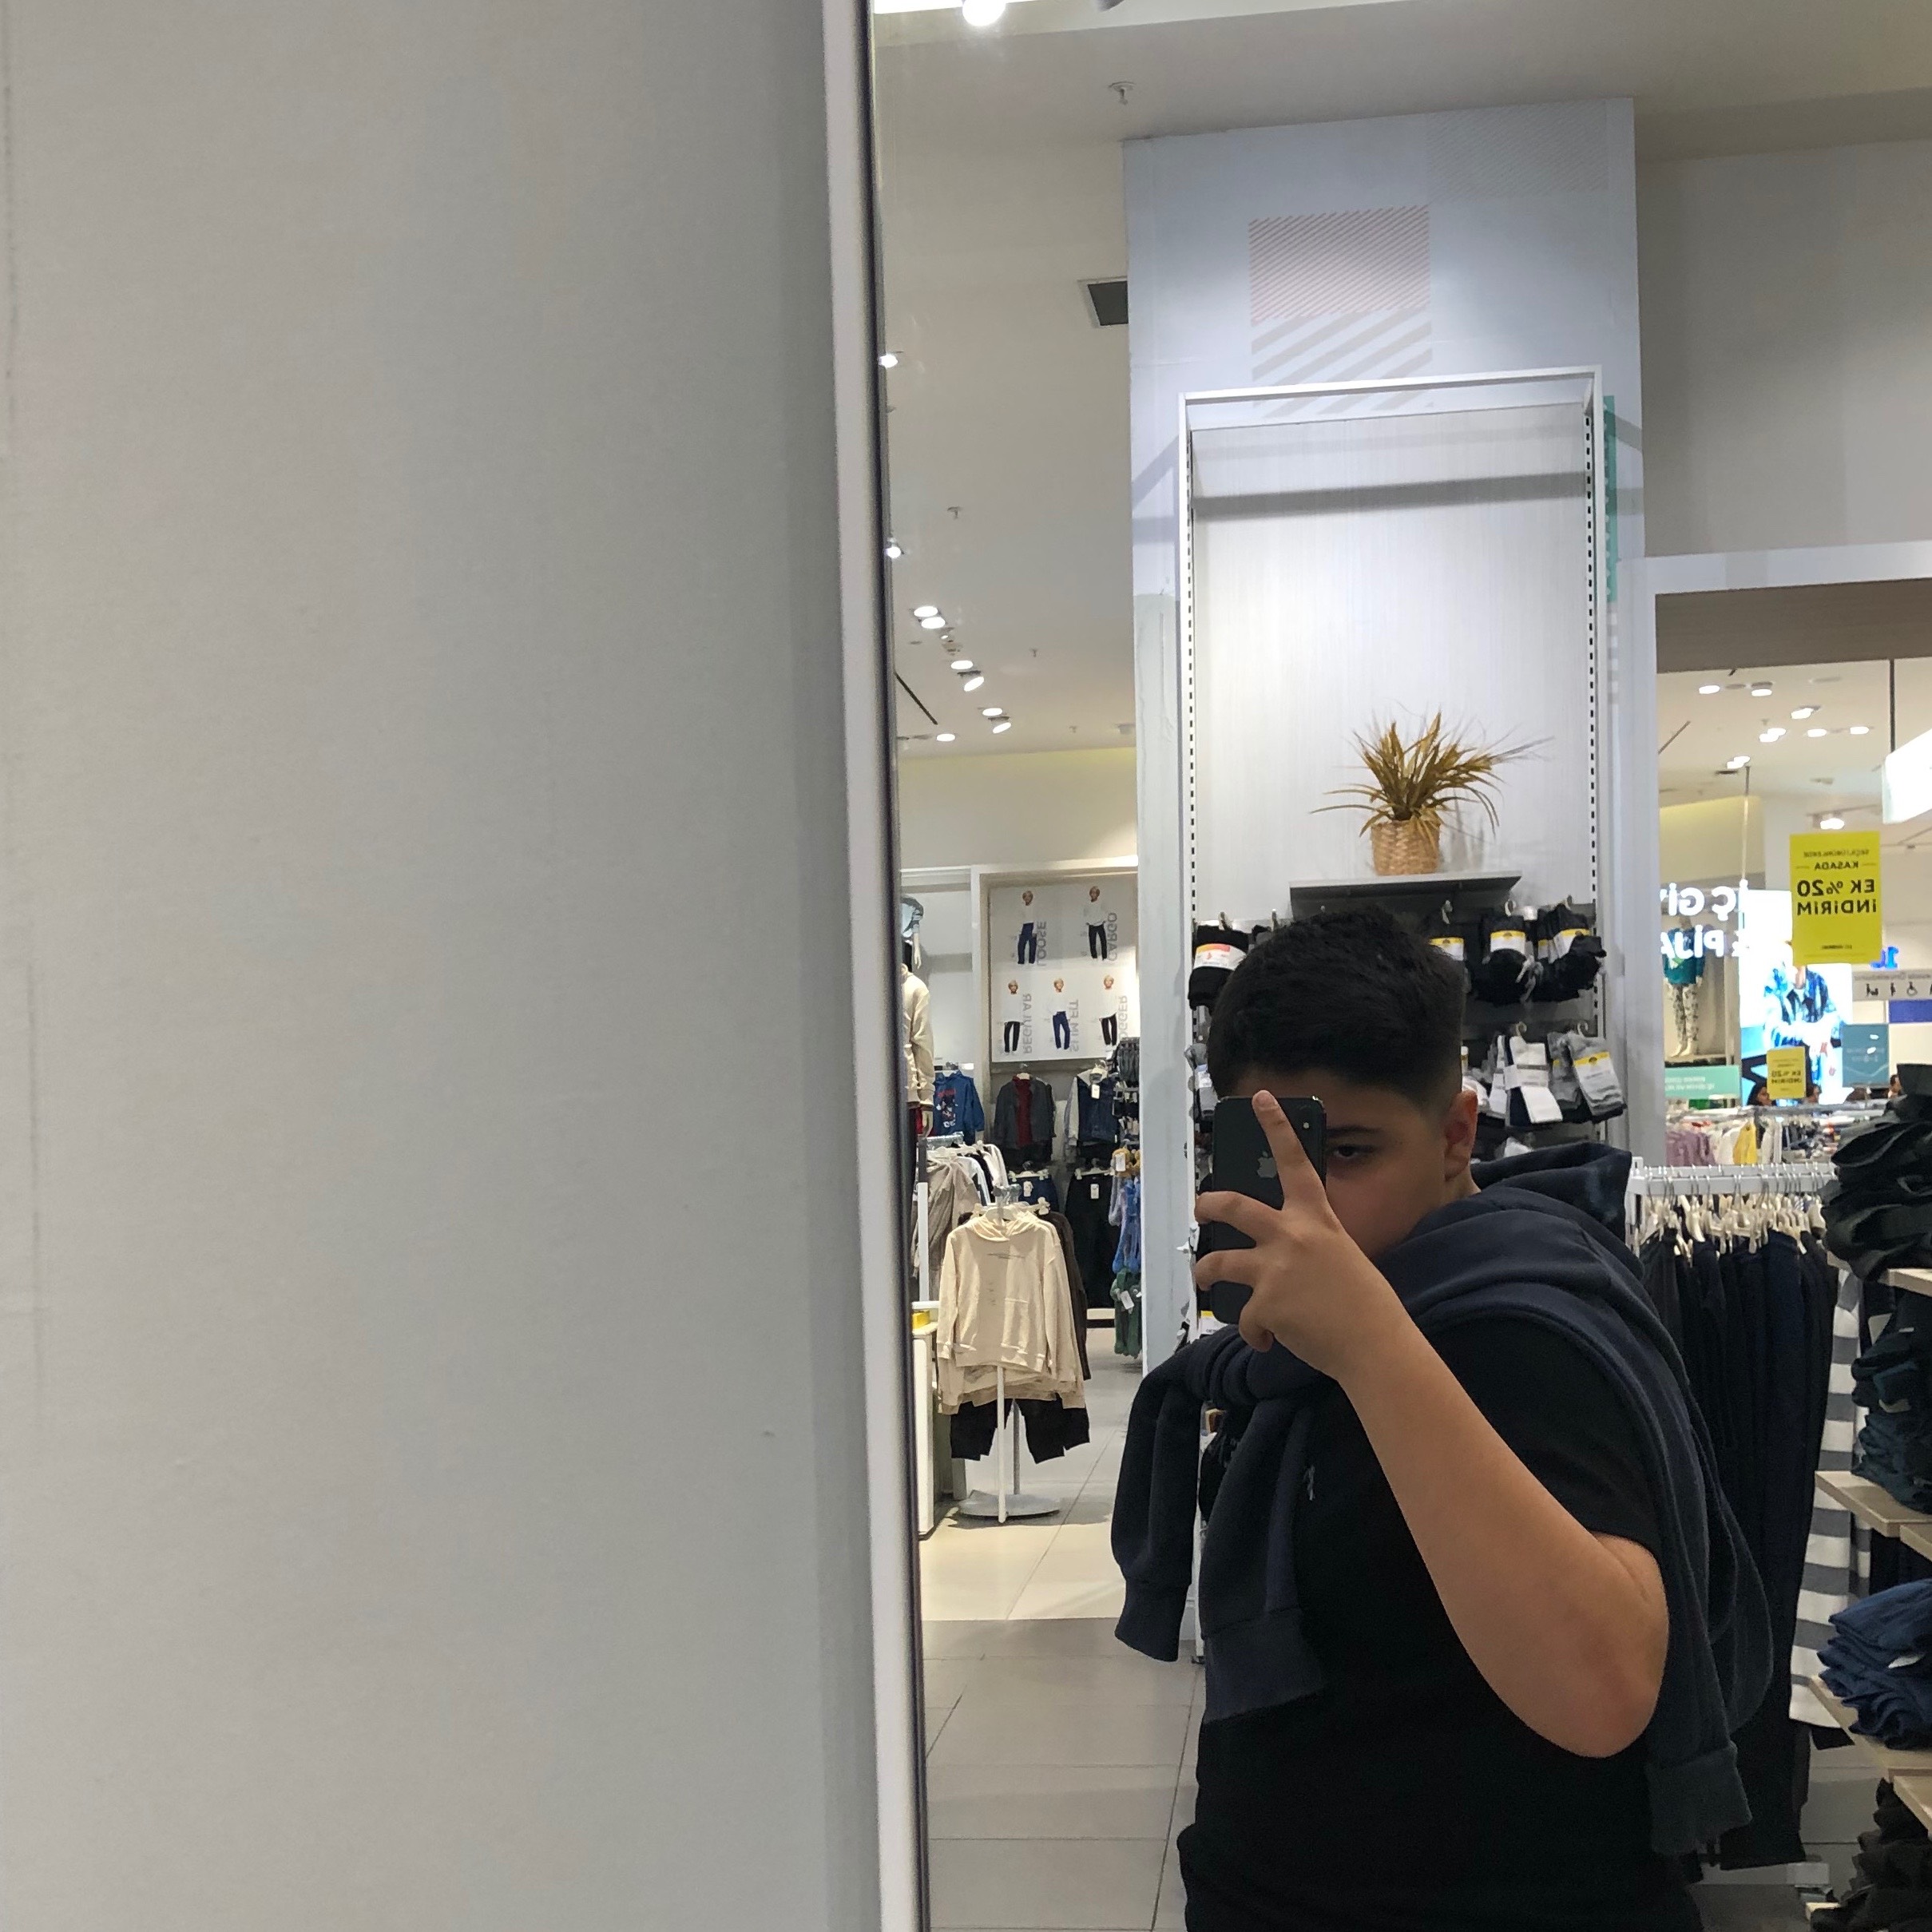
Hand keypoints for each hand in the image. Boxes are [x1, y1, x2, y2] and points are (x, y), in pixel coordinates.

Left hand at [1193, 1090, 1408, 1380]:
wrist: (1375, 1344)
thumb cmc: (1366, 1304)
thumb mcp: (1342, 1255)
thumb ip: (1310, 1244)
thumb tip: (1284, 1254)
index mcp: (1316, 1219)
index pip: (1295, 1161)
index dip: (1276, 1126)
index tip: (1259, 1098)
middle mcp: (1290, 1235)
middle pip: (1232, 1206)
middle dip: (1208, 1204)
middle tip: (1200, 1207)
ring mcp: (1273, 1269)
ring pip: (1217, 1262)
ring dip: (1205, 1272)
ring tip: (1204, 1277)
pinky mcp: (1264, 1303)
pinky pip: (1244, 1318)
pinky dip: (1254, 1333)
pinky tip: (1267, 1341)